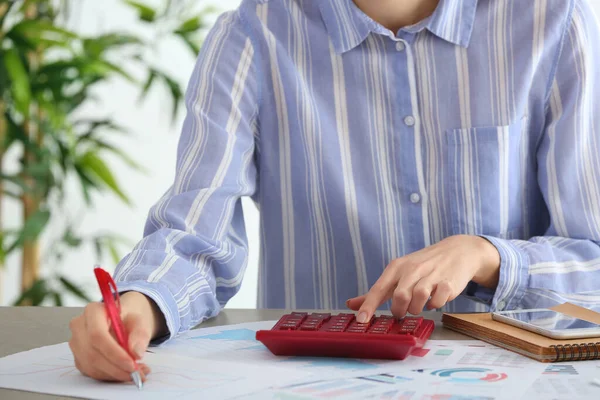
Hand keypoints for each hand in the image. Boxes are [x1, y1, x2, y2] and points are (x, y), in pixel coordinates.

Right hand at [68, 291, 166, 381]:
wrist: (122, 320)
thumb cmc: (128, 319)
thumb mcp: (140, 321)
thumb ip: (140, 335)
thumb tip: (136, 353)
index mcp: (93, 311)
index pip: (97, 335)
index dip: (114, 353)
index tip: (131, 364)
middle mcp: (79, 327)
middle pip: (92, 353)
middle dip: (116, 367)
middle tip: (137, 373)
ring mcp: (76, 344)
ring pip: (91, 366)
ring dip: (115, 374)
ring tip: (136, 373)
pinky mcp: (78, 358)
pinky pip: (91, 372)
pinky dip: (110, 376)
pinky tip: (125, 373)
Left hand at [346, 235, 499, 321]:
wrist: (457, 251)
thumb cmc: (422, 265)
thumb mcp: (398, 273)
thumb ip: (377, 291)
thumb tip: (351, 304)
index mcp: (397, 267)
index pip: (379, 288)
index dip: (369, 305)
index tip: (361, 320)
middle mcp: (412, 269)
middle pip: (400, 296)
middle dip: (400, 310)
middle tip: (403, 311)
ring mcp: (432, 274)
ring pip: (419, 298)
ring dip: (418, 308)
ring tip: (420, 304)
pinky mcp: (449, 282)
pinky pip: (438, 301)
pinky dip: (435, 304)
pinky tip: (436, 298)